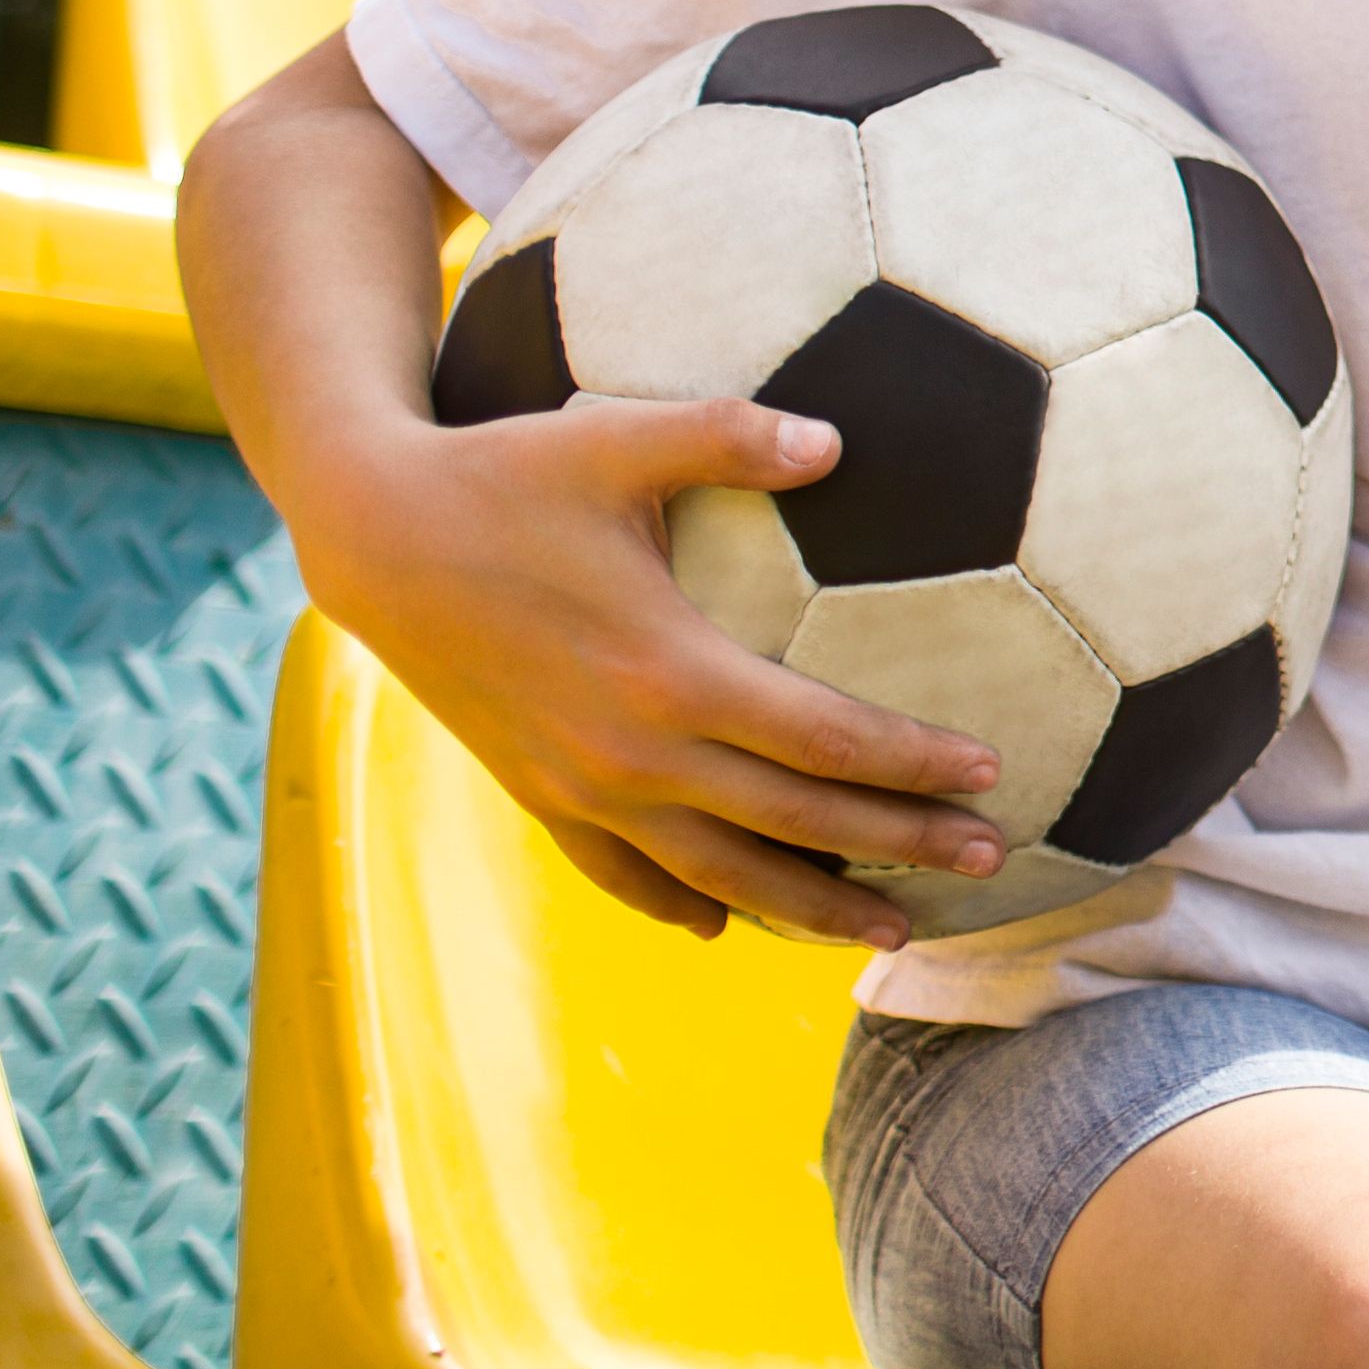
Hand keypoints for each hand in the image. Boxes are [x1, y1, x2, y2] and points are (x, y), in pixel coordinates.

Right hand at [292, 391, 1006, 942]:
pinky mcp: (537, 795)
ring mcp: (579, 785)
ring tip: (893, 932)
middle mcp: (629, 752)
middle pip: (794, 822)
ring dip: (809, 907)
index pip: (823, 739)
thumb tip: (838, 439)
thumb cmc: (509, 474)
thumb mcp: (623, 439)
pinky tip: (726, 926)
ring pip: (717, 874)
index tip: (993, 773)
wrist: (374, 538)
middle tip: (994, 862)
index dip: (912, 762)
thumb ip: (735, 436)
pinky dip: (680, 903)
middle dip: (899, 847)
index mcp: (669, 672)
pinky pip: (621, 872)